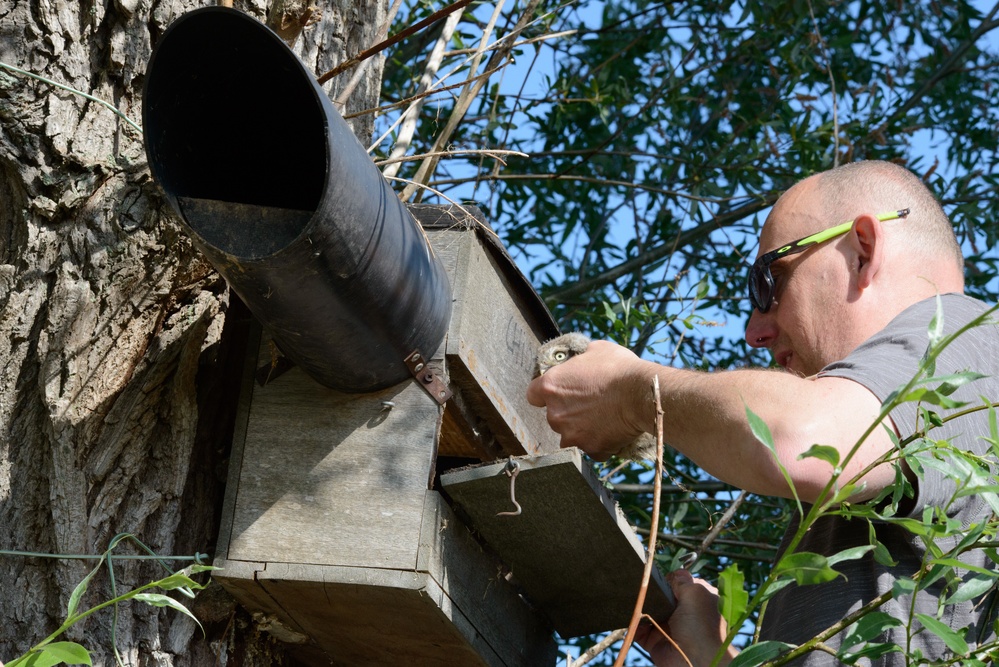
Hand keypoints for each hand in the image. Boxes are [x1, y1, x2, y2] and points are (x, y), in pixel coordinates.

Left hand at [526, 340, 654, 459]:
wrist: (642, 394)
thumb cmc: (618, 368)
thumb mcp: (596, 349)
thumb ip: (580, 358)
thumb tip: (582, 357)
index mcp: (550, 387)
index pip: (533, 394)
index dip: (546, 394)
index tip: (559, 392)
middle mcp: (555, 414)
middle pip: (554, 417)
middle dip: (569, 412)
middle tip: (591, 403)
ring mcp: (571, 435)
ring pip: (571, 436)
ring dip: (582, 430)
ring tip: (603, 419)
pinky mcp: (590, 449)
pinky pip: (591, 448)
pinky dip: (600, 442)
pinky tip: (613, 431)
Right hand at [636, 569, 736, 666]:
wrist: (696, 661)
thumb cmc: (701, 626)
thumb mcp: (696, 593)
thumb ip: (681, 580)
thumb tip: (672, 573)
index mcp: (697, 600)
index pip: (679, 583)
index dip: (668, 579)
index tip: (656, 574)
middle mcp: (682, 612)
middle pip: (660, 596)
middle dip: (649, 591)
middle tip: (638, 584)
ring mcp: (667, 627)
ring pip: (647, 611)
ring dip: (638, 606)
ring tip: (629, 597)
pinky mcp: (654, 641)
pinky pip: (638, 629)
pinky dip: (632, 623)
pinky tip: (628, 614)